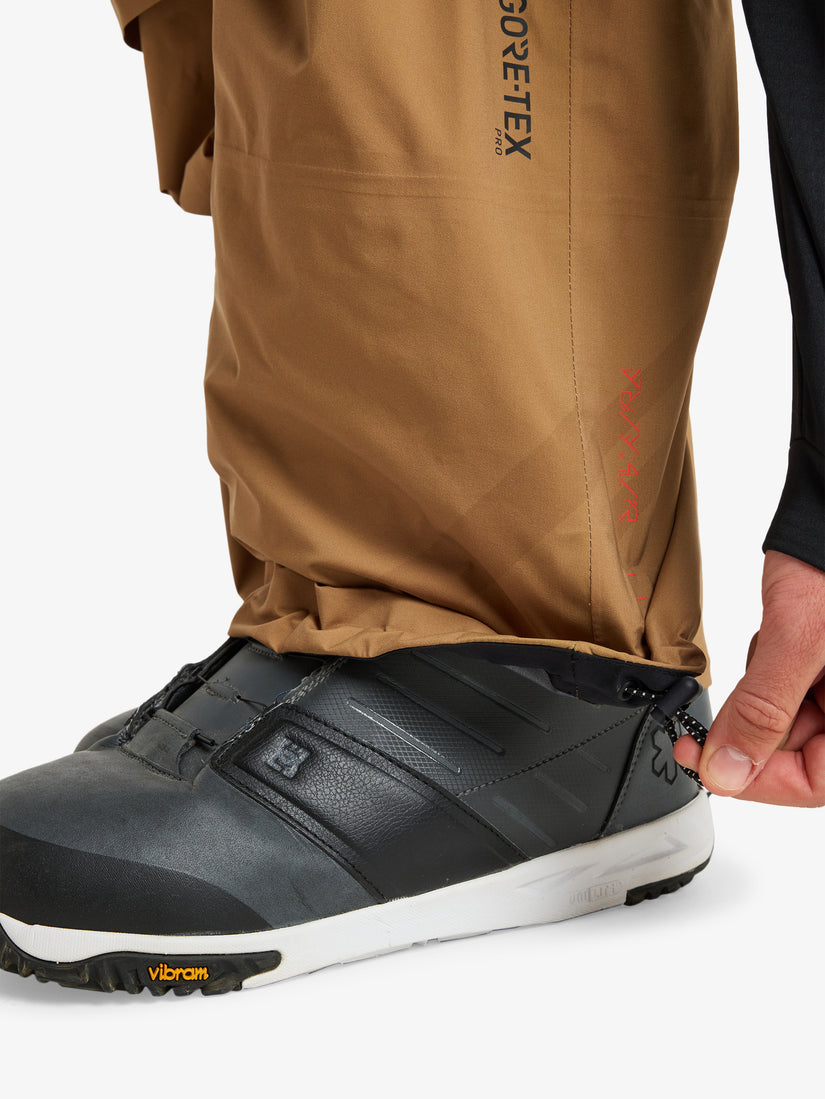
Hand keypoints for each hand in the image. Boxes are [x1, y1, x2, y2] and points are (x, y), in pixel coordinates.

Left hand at [673, 550, 824, 805]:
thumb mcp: (798, 639)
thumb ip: (763, 710)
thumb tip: (728, 771)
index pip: (817, 783)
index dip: (758, 781)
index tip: (707, 765)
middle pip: (801, 756)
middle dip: (752, 728)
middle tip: (706, 721)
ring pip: (788, 724)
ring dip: (759, 696)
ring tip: (770, 649)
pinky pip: (788, 691)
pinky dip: (768, 671)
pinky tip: (777, 639)